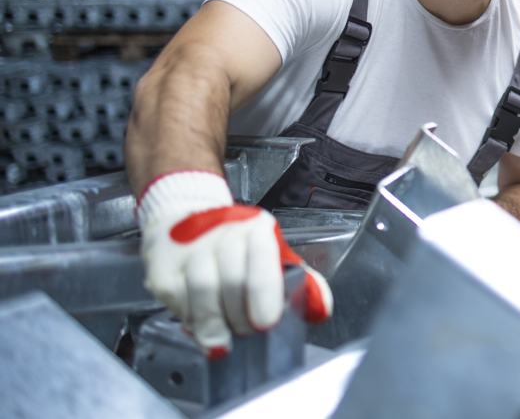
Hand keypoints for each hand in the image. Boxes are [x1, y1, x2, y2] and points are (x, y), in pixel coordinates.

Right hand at [137, 170, 332, 356]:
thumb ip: (302, 283)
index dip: (264, 295)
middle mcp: (222, 233)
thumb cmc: (237, 245)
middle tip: (248, 331)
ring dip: (215, 322)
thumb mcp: (275, 257)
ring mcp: (190, 249)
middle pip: (232, 281)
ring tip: (224, 337)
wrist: (187, 218)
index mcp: (256, 230)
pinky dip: (191, 320)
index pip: (262, 261)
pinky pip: (178, 302)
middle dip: (241, 316)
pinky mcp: (164, 269)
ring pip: (202, 290)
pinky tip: (202, 322)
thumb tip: (320, 309)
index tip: (266, 322)